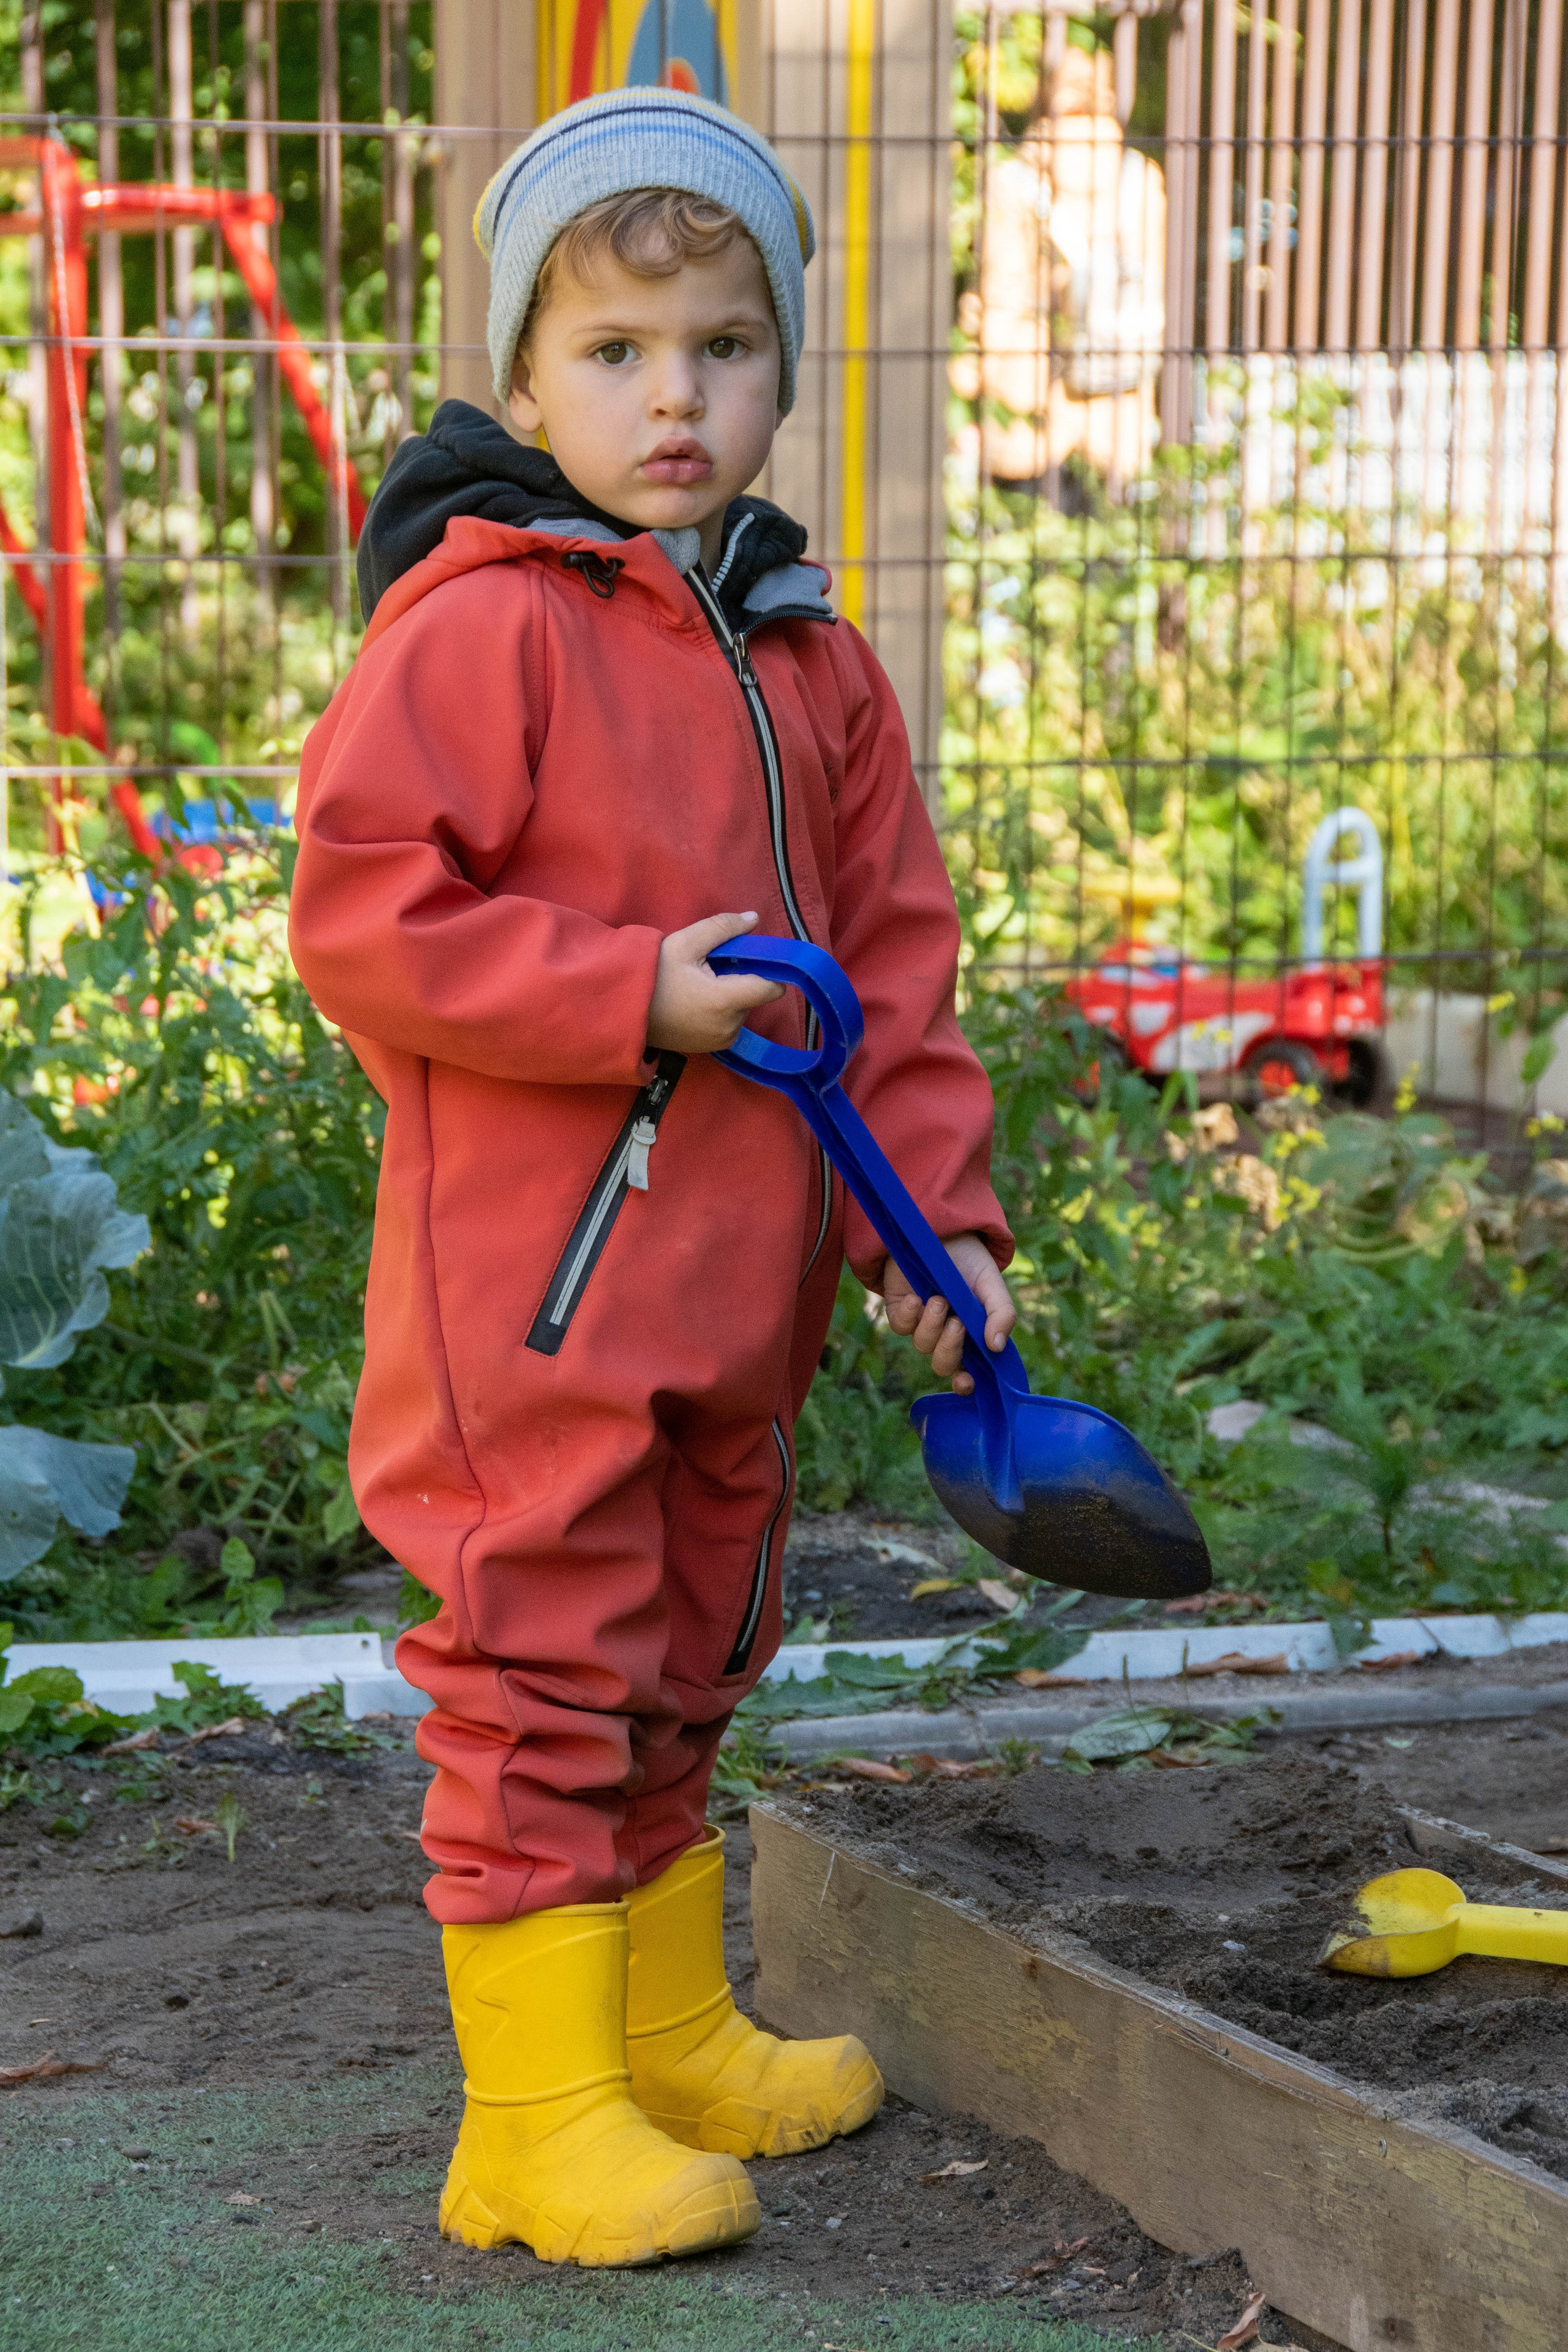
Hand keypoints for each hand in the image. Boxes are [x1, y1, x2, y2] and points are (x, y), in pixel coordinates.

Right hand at [646, 910, 784, 1053]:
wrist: (622, 1010)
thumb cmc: (653, 974)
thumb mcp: (685, 943)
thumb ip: (723, 928)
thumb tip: (754, 918)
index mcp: (725, 1001)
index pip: (771, 988)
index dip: (769, 970)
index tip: (753, 957)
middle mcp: (729, 1026)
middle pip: (753, 996)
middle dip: (739, 979)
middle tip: (710, 967)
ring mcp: (720, 1041)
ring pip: (742, 1010)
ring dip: (730, 995)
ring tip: (699, 984)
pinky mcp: (712, 1048)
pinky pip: (728, 1023)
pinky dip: (720, 1011)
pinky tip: (695, 1001)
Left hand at [883, 1233, 1015, 1392]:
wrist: (942, 1228)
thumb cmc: (970, 1259)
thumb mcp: (992, 1284)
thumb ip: (1001, 1314)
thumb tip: (997, 1348)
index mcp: (972, 1334)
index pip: (968, 1371)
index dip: (965, 1384)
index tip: (966, 1381)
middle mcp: (945, 1333)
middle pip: (943, 1364)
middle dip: (950, 1349)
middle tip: (957, 1323)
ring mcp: (921, 1322)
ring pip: (922, 1345)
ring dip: (931, 1326)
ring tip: (938, 1299)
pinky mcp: (899, 1309)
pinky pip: (900, 1326)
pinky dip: (909, 1315)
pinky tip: (916, 1297)